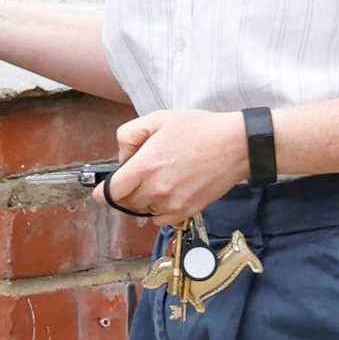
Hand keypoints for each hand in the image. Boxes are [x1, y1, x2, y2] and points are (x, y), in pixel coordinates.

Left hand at [95, 109, 249, 224]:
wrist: (234, 145)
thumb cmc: (198, 129)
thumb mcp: (157, 119)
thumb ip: (128, 136)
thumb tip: (122, 158)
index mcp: (145, 167)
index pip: (111, 193)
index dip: (104, 193)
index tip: (104, 191)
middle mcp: (156, 190)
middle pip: (126, 203)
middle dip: (127, 191)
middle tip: (141, 174)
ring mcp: (172, 204)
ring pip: (144, 211)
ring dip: (144, 200)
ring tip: (160, 179)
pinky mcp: (186, 211)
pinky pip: (160, 220)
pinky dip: (158, 210)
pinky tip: (168, 192)